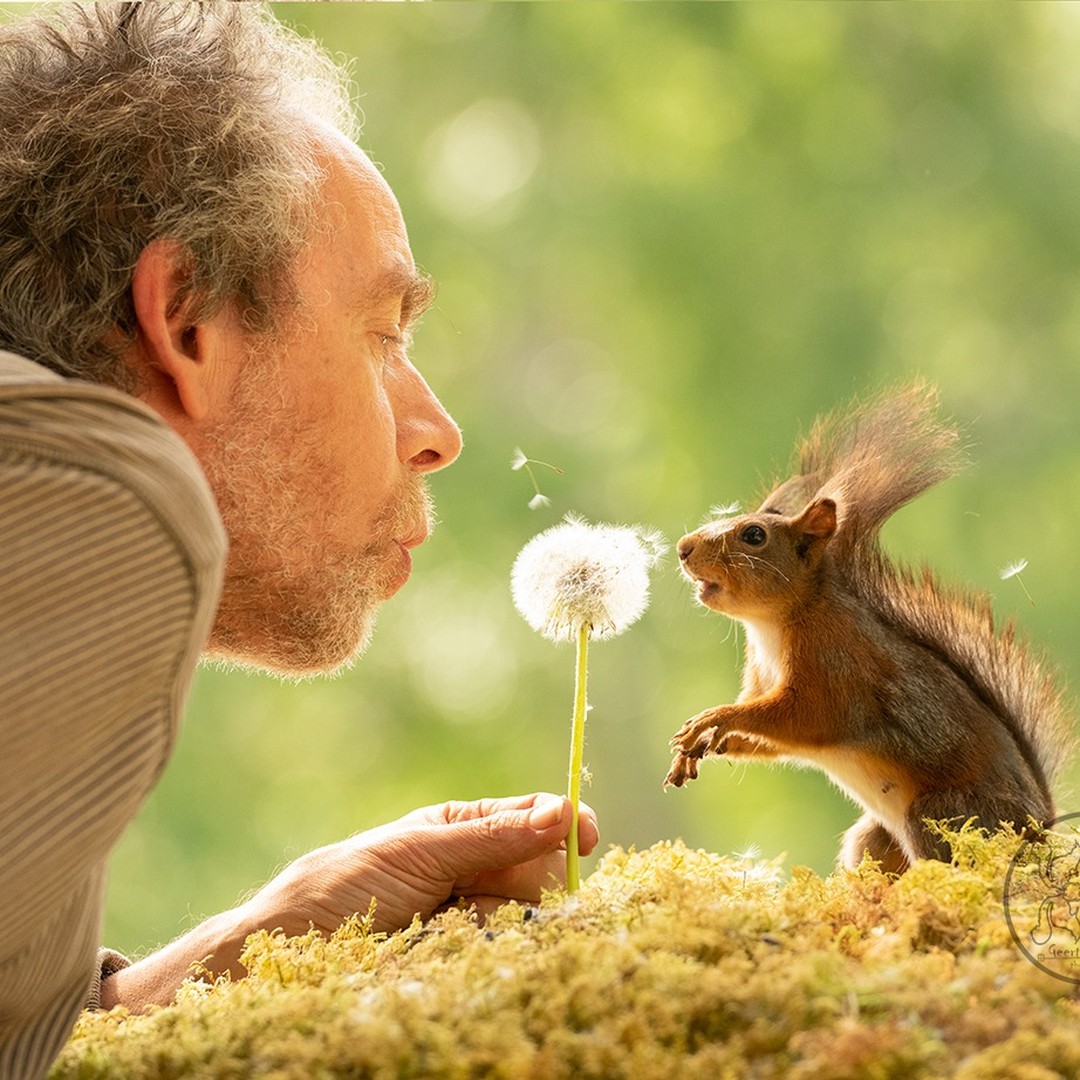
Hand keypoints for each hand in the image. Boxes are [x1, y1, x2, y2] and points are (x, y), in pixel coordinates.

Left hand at [102, 793, 597, 1011]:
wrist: (289, 957)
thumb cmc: (345, 885)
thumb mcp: (420, 850)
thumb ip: (493, 835)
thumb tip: (564, 811)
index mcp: (464, 829)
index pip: (535, 819)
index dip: (565, 824)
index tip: (584, 835)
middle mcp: (476, 873)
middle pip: (541, 872)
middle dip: (521, 880)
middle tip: (472, 890)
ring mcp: (472, 921)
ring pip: (526, 918)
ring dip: (494, 921)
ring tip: (441, 924)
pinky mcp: (465, 964)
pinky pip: (503, 957)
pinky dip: (485, 953)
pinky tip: (448, 951)